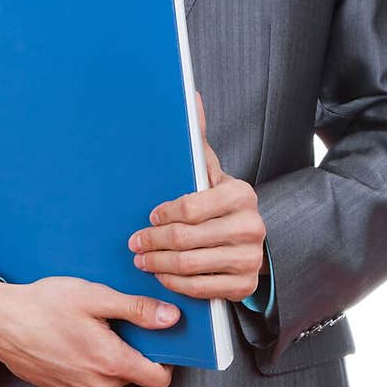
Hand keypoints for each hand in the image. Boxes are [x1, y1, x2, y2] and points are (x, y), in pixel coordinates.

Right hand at [0, 276, 178, 386]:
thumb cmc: (42, 306)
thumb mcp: (94, 297)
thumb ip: (137, 310)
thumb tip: (171, 318)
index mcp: (110, 363)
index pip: (160, 378)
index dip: (167, 358)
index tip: (159, 340)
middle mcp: (97, 386)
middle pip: (136, 375)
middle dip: (132, 351)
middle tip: (113, 324)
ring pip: (112, 380)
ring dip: (109, 359)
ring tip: (88, 331)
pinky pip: (91, 383)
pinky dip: (89, 366)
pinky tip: (73, 343)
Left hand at [127, 91, 266, 300]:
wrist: (248, 244)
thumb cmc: (220, 207)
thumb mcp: (211, 175)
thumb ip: (198, 143)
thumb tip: (192, 98)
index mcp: (241, 194)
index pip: (190, 207)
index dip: (162, 215)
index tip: (149, 217)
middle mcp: (252, 226)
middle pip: (186, 238)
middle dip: (153, 241)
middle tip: (134, 243)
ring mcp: (250, 259)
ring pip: (189, 265)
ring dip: (158, 264)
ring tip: (142, 260)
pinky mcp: (244, 286)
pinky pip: (200, 289)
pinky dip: (175, 283)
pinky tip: (162, 276)